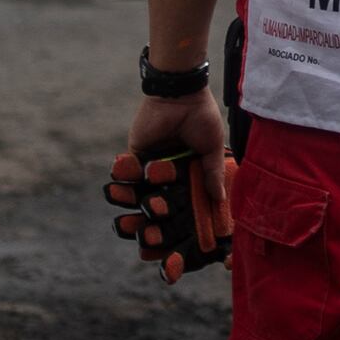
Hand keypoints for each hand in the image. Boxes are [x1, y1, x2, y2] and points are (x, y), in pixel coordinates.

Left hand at [109, 86, 231, 275]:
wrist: (180, 94)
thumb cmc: (201, 117)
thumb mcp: (211, 147)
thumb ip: (212, 173)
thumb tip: (220, 200)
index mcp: (190, 175)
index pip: (185, 205)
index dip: (181, 225)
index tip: (176, 245)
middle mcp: (170, 175)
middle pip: (160, 205)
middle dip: (154, 223)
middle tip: (148, 240)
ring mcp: (151, 167)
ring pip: (141, 194)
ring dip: (135, 208)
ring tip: (129, 226)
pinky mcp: (135, 156)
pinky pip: (127, 175)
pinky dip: (123, 186)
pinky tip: (119, 199)